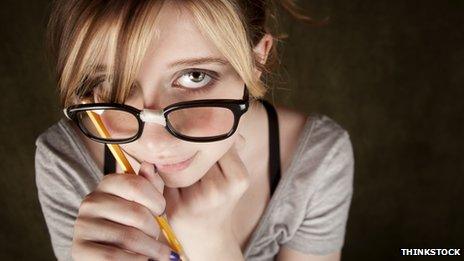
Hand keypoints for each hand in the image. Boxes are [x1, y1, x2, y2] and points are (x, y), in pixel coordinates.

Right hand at [71, 163, 178, 260]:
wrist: (112, 255)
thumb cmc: (134, 225)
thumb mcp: (145, 203)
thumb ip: (150, 185)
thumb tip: (149, 165)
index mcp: (108, 184)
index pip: (136, 185)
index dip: (156, 200)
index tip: (161, 212)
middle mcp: (91, 201)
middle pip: (136, 213)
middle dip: (155, 229)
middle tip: (159, 238)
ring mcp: (83, 225)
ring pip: (128, 237)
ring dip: (151, 249)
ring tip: (159, 254)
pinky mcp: (79, 249)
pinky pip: (114, 257)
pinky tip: (143, 260)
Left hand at [162, 136, 248, 259]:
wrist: (206, 235)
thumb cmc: (218, 197)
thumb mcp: (232, 174)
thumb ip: (229, 149)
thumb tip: (219, 123)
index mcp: (238, 177)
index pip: (217, 140)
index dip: (206, 137)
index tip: (201, 139)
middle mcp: (219, 189)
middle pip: (197, 150)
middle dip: (189, 147)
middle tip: (187, 150)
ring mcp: (197, 200)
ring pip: (179, 161)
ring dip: (175, 158)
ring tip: (180, 164)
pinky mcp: (176, 208)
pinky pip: (164, 176)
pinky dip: (164, 171)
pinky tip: (169, 176)